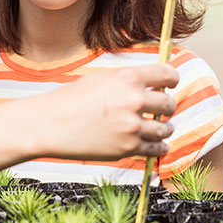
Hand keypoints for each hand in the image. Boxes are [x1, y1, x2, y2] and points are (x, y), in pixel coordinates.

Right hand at [24, 64, 177, 160]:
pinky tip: (156, 143)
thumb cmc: (71, 99)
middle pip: (169, 104)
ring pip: (166, 128)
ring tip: (157, 128)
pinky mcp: (128, 147)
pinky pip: (156, 148)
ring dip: (164, 128)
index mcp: (128, 77)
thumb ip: (127, 80)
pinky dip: (159, 146)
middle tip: (160, 110)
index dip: (172, 79)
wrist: (51, 124)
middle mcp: (134, 100)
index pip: (167, 75)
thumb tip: (151, 83)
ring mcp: (132, 126)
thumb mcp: (100, 78)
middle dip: (166, 107)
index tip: (169, 85)